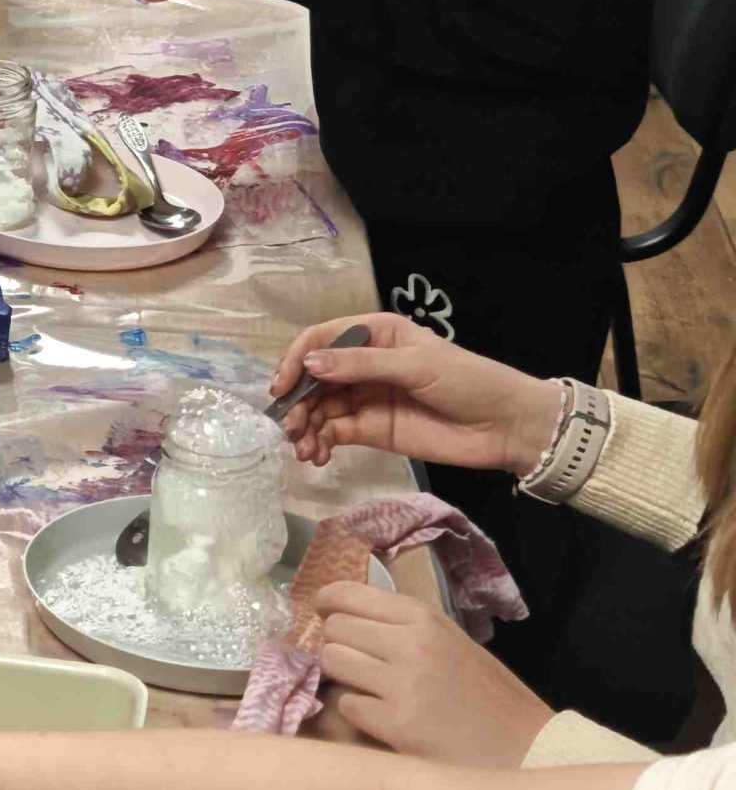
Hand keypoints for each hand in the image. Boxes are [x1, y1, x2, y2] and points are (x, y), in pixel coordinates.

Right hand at [269, 312, 560, 475]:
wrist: (507, 427)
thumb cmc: (466, 381)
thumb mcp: (415, 365)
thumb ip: (361, 365)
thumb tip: (308, 364)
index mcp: (373, 334)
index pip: (321, 340)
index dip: (296, 360)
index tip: (282, 387)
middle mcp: (362, 363)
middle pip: (314, 377)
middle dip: (298, 401)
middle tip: (290, 427)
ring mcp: (365, 397)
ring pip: (320, 407)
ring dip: (306, 426)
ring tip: (303, 448)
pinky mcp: (372, 429)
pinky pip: (334, 432)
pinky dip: (320, 442)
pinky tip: (315, 455)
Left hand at [313, 582, 555, 763]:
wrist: (530, 748)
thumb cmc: (491, 697)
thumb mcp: (453, 643)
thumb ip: (404, 628)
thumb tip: (345, 618)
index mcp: (424, 618)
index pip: (347, 594)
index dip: (328, 604)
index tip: (325, 614)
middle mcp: (408, 643)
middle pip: (333, 629)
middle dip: (336, 644)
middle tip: (355, 662)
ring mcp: (401, 684)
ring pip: (332, 662)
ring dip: (343, 677)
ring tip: (368, 689)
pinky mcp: (396, 725)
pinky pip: (347, 705)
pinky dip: (357, 711)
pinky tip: (382, 718)